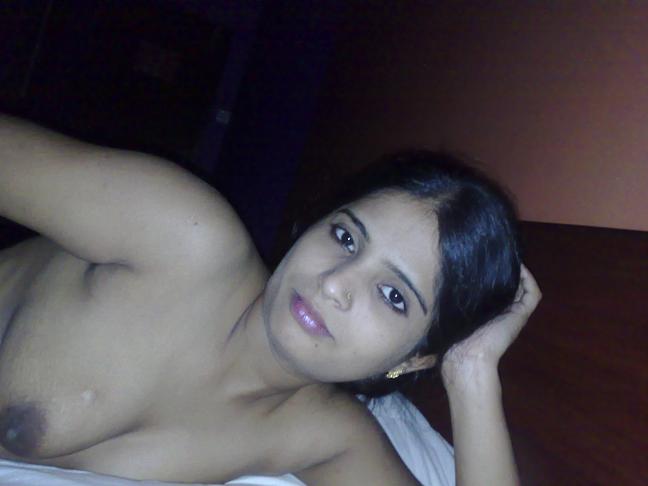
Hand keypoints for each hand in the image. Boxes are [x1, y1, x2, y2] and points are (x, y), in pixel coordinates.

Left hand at [441, 265, 541, 388]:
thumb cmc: (456, 335)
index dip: (497, 275)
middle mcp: (504, 311)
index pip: (498, 289)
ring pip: (525, 289)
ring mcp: (515, 313)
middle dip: (508, 271)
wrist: (467, 354)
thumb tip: (444, 279)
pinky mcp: (521, 315)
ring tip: (510, 258)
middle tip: (500, 255)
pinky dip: (529, 280)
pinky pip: (533, 294)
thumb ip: (458, 299)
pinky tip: (519, 267)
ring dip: (520, 273)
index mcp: (490, 311)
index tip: (489, 260)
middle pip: (513, 287)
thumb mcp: (457, 311)